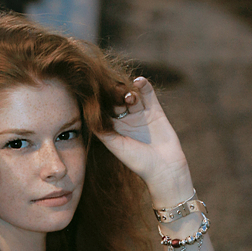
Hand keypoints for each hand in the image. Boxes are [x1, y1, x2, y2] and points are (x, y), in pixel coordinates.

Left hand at [95, 77, 191, 200]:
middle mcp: (126, 120)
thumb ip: (103, 131)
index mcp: (114, 128)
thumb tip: (87, 115)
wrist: (164, 168)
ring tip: (127, 94)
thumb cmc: (137, 161)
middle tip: (113, 92)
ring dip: (128, 91)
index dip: (101, 101)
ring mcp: (141, 114)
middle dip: (114, 94)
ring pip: (132, 96)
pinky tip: (139, 81)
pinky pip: (148, 95)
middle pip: (117, 100)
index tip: (96, 93)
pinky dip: (144, 86)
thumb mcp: (116, 146)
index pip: (105, 109)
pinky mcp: (156, 111)